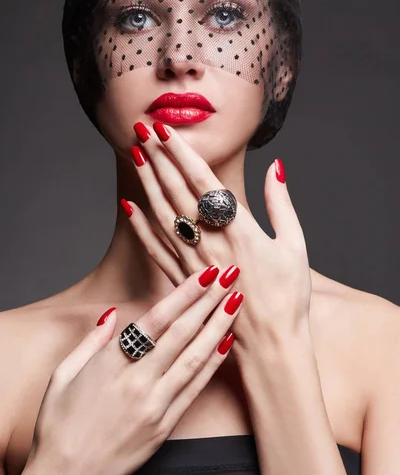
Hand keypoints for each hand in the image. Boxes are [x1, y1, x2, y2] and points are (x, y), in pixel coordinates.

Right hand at [25, 266, 241, 474]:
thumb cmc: (58, 426)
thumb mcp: (63, 375)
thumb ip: (91, 342)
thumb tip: (111, 315)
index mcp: (110, 365)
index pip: (156, 320)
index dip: (184, 294)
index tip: (205, 274)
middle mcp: (137, 382)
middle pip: (182, 334)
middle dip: (209, 301)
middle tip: (231, 276)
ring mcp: (155, 405)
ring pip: (195, 358)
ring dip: (218, 327)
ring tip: (237, 302)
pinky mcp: (165, 425)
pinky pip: (195, 389)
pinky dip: (213, 364)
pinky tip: (226, 343)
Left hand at [123, 121, 311, 356]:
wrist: (270, 345)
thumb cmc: (287, 297)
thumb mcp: (294, 245)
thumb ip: (281, 203)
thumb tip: (276, 166)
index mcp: (239, 230)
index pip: (203, 181)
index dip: (181, 153)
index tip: (165, 130)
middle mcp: (210, 242)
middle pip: (177, 191)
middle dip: (158, 157)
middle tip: (141, 129)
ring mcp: (192, 262)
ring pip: (162, 214)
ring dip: (147, 182)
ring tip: (135, 155)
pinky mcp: (182, 281)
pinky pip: (155, 248)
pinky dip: (140, 225)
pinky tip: (129, 206)